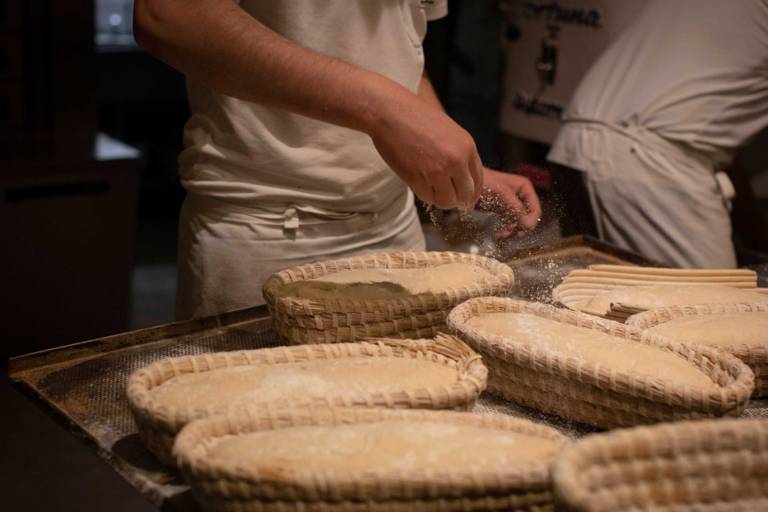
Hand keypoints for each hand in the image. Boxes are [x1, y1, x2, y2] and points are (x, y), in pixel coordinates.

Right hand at [369, 93, 482, 208]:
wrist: (390, 112)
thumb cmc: (416, 117)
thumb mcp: (448, 131)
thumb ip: (458, 153)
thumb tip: (461, 178)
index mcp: (467, 147)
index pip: (477, 179)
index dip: (473, 193)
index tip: (468, 199)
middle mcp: (456, 161)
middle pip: (465, 194)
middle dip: (458, 199)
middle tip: (449, 198)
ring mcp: (437, 172)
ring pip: (447, 201)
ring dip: (441, 198)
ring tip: (432, 188)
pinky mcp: (418, 179)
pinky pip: (428, 198)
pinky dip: (425, 194)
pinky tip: (420, 183)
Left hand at [480, 168, 541, 238]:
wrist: (466, 183)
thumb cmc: (484, 182)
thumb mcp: (502, 192)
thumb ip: (516, 207)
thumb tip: (528, 224)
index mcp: (524, 188)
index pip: (535, 208)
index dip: (531, 220)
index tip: (522, 229)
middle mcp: (520, 196)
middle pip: (528, 218)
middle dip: (520, 227)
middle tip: (511, 234)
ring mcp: (511, 204)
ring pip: (518, 223)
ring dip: (511, 231)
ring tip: (501, 234)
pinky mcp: (502, 211)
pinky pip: (509, 223)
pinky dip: (505, 229)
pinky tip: (498, 233)